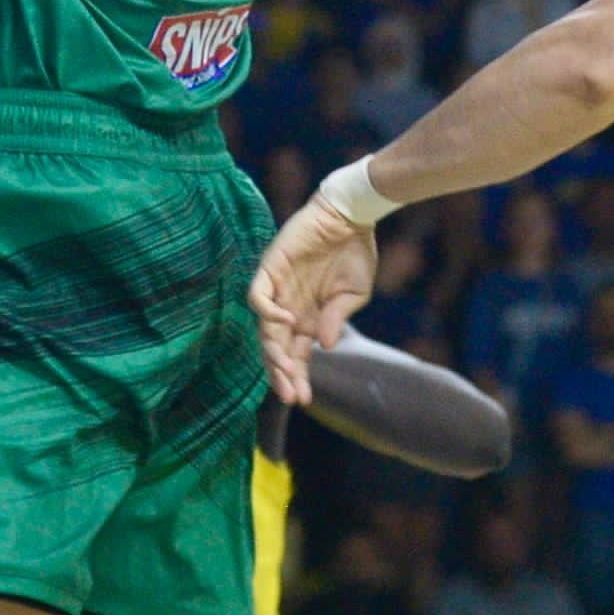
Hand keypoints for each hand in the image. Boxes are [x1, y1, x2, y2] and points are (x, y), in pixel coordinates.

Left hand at [249, 193, 378, 404]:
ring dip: (272, 351)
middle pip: (276, 349)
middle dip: (281, 374)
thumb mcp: (354, 294)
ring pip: (264, 329)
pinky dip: (266, 312)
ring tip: (286, 369)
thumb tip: (325, 346)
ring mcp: (278, 289)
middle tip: (289, 395)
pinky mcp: (270, 267)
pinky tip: (287, 322)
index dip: (297, 378)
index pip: (295, 356)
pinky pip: (258, 295)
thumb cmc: (356, 252)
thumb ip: (336, 318)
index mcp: (308, 319)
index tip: (303, 400)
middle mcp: (289, 308)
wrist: (352, 214)